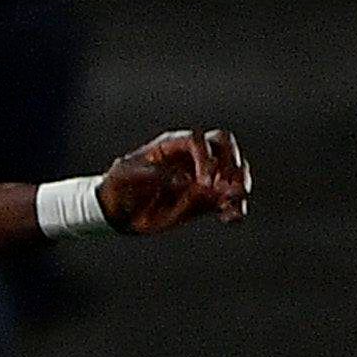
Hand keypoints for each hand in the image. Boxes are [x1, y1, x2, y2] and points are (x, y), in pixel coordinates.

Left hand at [99, 128, 252, 233]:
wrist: (117, 211)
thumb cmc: (118, 187)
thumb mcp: (125, 177)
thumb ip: (154, 176)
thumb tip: (184, 181)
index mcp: (172, 146)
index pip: (199, 140)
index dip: (205, 157)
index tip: (204, 181)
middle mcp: (191, 157)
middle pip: (224, 145)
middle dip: (230, 162)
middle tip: (225, 186)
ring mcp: (200, 178)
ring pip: (232, 171)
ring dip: (239, 184)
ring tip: (232, 200)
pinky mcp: (205, 201)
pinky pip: (228, 201)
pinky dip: (235, 208)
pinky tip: (230, 217)